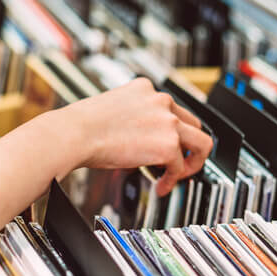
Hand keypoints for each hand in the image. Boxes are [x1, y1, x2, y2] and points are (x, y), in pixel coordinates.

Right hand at [57, 77, 212, 194]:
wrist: (74, 133)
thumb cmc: (81, 125)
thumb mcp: (112, 109)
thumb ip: (132, 117)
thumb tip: (137, 140)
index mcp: (145, 89)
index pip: (171, 108)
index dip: (171, 130)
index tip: (164, 143)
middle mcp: (160, 101)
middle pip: (194, 123)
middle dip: (188, 146)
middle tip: (179, 161)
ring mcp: (167, 122)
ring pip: (202, 143)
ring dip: (193, 162)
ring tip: (179, 175)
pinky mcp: (167, 144)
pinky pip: (179, 167)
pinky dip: (172, 180)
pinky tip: (161, 186)